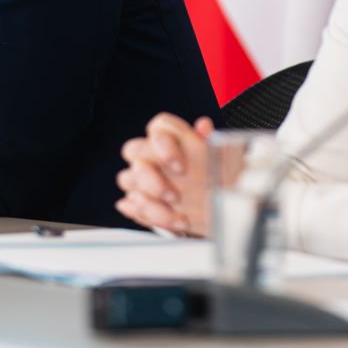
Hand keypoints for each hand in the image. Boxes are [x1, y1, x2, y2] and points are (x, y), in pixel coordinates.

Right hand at [114, 113, 215, 234]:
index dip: (164, 146)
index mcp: (173, 135)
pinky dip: (149, 217)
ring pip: (128, 180)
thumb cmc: (216, 177)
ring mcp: (140, 176)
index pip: (159, 127)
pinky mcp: (137, 199)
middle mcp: (152, 152)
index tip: (181, 168)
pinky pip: (130, 206)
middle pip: (133, 150)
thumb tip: (203, 125)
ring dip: (151, 204)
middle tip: (175, 196)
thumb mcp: (220, 159)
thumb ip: (208, 140)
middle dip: (151, 178)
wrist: (217, 206)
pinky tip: (170, 222)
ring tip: (180, 219)